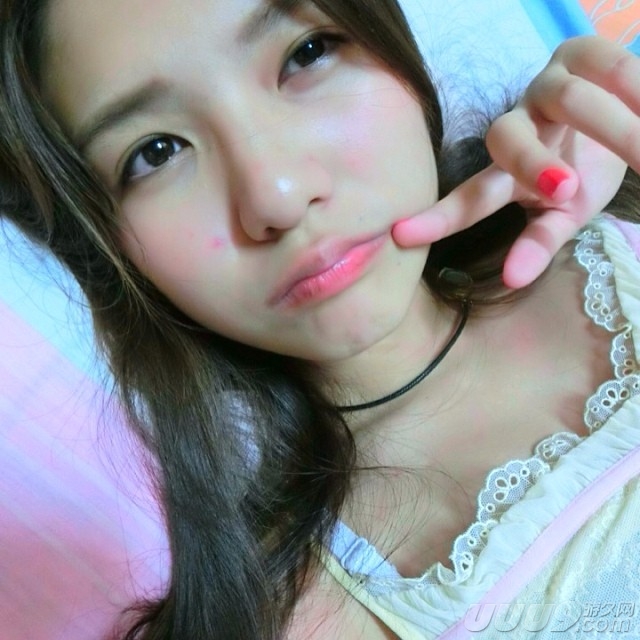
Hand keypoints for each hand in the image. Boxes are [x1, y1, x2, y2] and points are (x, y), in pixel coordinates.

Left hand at [393, 36, 639, 287]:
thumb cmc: (581, 171)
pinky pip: (607, 65)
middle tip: (565, 188)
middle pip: (506, 140)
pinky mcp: (580, 54)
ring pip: (566, 100)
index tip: (401, 237)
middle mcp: (517, 126)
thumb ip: (539, 241)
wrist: (620, 115)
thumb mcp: (564, 212)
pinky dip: (633, 88)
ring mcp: (547, 86)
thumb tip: (511, 280)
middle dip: (530, 162)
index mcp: (505, 171)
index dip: (439, 216)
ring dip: (612, 131)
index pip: (470, 198)